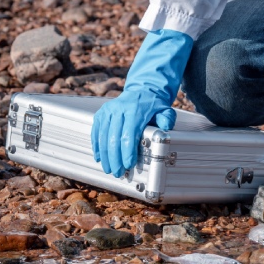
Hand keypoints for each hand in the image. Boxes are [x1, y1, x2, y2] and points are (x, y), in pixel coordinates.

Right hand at [91, 29, 192, 176]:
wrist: (142, 91)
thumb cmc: (153, 106)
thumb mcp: (165, 110)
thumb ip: (167, 119)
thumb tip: (165, 127)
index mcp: (134, 109)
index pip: (129, 133)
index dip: (127, 151)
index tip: (128, 164)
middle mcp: (118, 109)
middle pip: (113, 137)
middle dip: (115, 157)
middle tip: (118, 172)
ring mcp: (108, 111)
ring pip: (103, 136)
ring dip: (105, 155)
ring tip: (109, 169)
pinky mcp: (101, 114)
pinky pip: (96, 132)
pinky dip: (97, 146)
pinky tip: (100, 157)